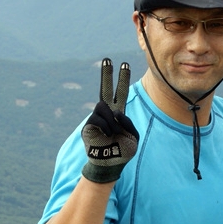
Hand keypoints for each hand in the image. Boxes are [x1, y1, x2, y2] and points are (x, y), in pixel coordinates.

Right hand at [81, 59, 139, 182]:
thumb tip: (116, 112)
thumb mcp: (133, 137)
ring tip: (113, 133)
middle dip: (107, 74)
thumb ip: (129, 123)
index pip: (121, 92)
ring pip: (103, 105)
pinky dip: (106, 127)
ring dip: (112, 120)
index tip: (123, 64)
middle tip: (108, 59)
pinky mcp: (88, 125)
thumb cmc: (123, 151)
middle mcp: (107, 113)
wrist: (110, 164)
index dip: (122, 79)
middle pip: (106, 89)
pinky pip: (98, 119)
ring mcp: (97, 118)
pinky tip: (107, 136)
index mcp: (119, 114)